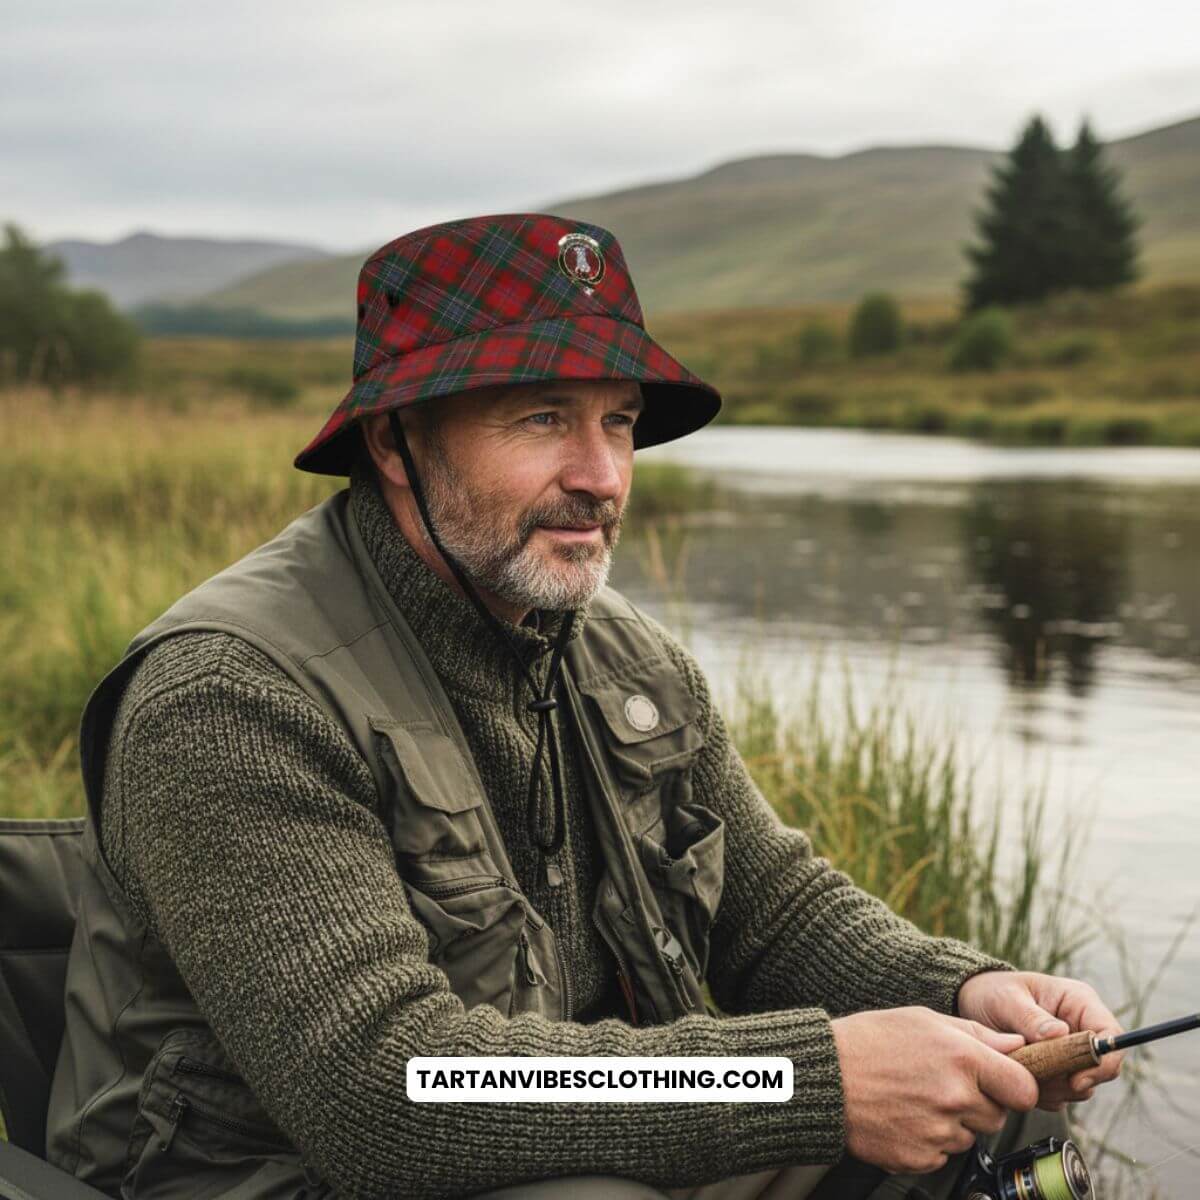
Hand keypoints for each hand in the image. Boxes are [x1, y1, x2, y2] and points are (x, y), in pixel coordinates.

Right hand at [831, 1006, 1038, 1174]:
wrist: (823, 1077)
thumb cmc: (868, 1041)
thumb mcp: (923, 1018)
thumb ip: (975, 1033)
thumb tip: (1014, 1045)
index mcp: (962, 1058)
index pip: (1023, 1088)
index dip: (1016, 1086)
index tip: (1005, 1083)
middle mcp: (955, 1098)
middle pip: (997, 1115)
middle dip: (979, 1103)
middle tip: (943, 1084)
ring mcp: (939, 1132)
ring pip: (968, 1136)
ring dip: (953, 1122)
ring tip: (916, 1097)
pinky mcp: (920, 1157)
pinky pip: (942, 1154)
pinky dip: (929, 1140)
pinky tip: (905, 1116)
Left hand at [956, 970, 1124, 1109]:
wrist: (975, 1005)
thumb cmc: (993, 993)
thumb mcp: (1006, 999)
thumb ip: (1031, 1017)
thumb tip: (1060, 1033)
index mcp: (1079, 1003)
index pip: (1111, 1035)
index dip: (1102, 1062)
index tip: (1075, 1080)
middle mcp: (1082, 1029)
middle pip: (1101, 1068)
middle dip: (1071, 1081)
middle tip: (1038, 1078)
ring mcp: (1073, 1053)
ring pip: (1081, 1087)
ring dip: (1054, 1089)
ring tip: (1022, 1071)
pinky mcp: (1060, 1072)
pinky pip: (1062, 1095)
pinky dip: (1043, 1095)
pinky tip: (1020, 1078)